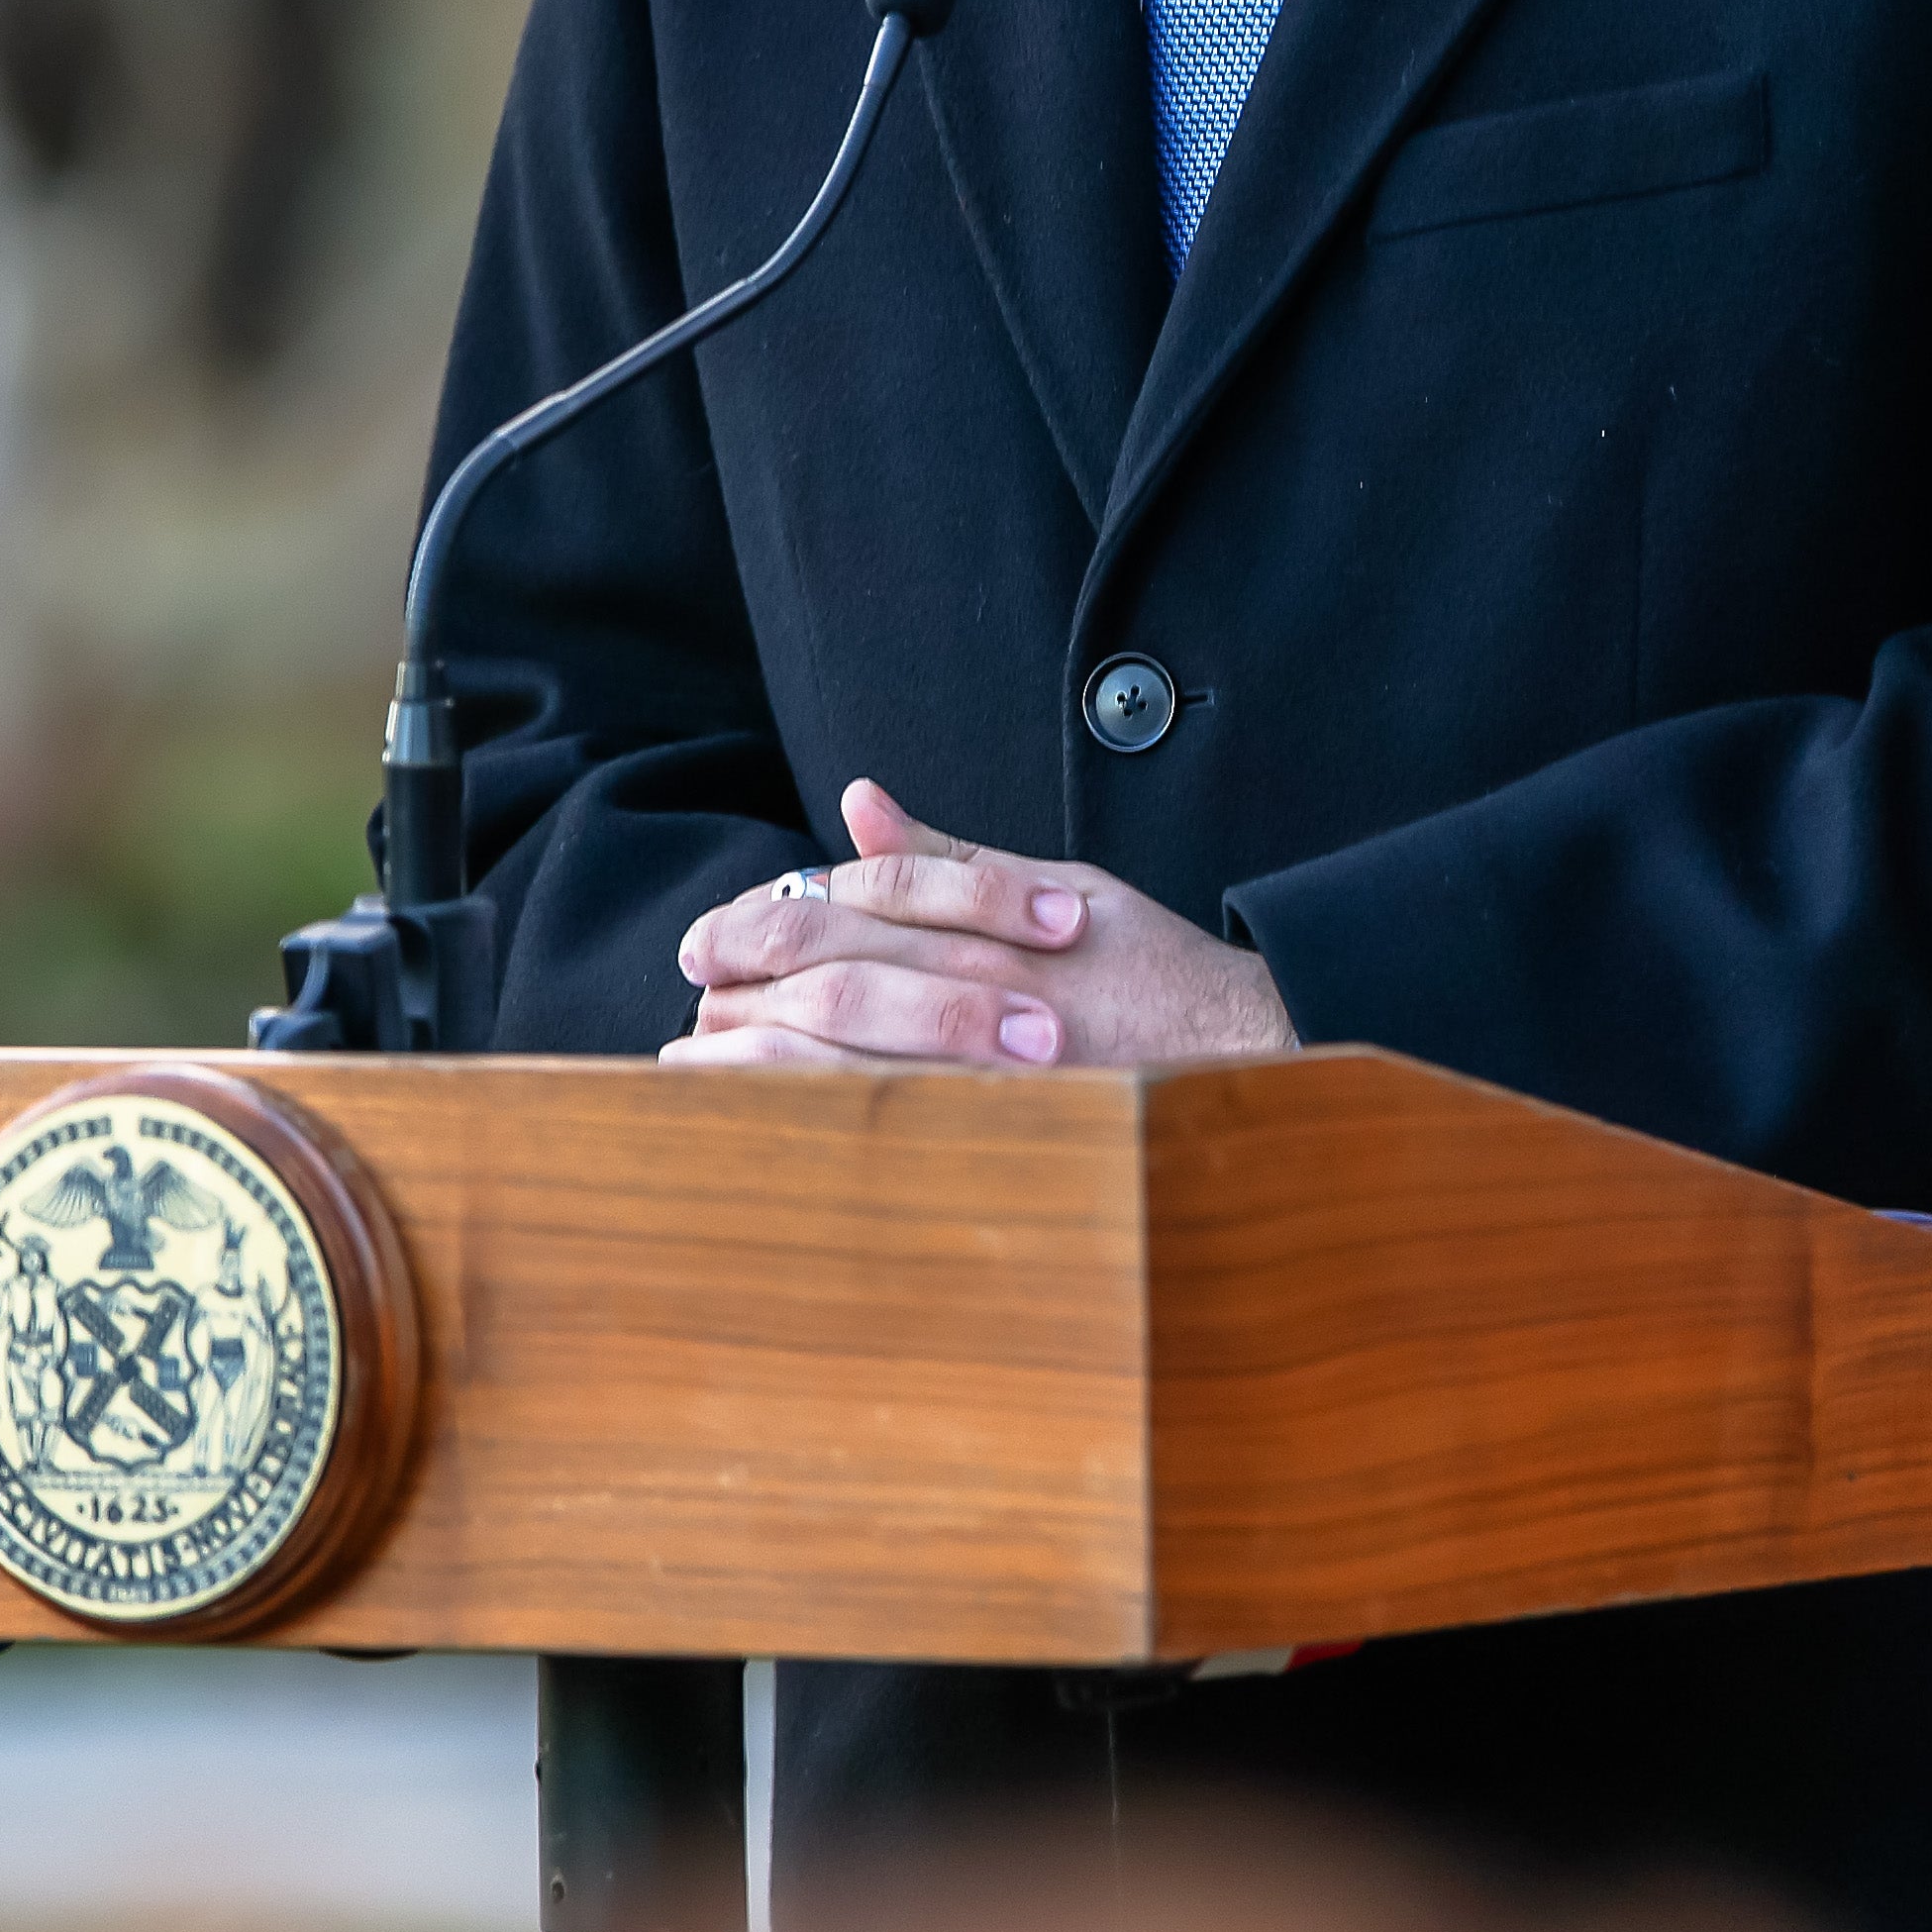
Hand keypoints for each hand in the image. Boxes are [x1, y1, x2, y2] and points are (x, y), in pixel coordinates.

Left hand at [664, 779, 1295, 1072]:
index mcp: (985, 921)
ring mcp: (981, 1067)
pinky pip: (872, 1128)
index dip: (762, 913)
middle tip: (689, 988)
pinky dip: (802, 1120)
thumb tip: (860, 800)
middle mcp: (976, 986)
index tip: (709, 934)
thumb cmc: (1149, 968)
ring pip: (834, 1058)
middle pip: (823, 972)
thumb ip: (948, 856)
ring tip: (693, 1058)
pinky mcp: (988, 1131)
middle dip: (740, 978)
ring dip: (748, 1057)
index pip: (845, 902)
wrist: (1243, 1052)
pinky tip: (756, 1123)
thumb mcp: (1058, 884)